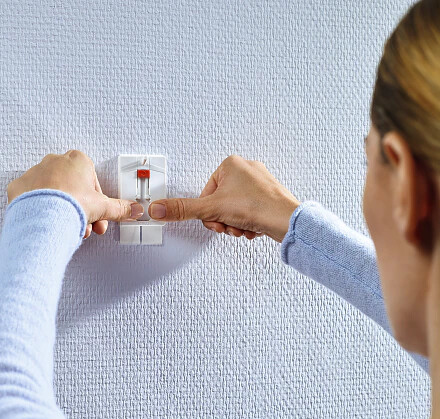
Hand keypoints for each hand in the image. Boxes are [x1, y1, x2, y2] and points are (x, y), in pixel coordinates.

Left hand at [7, 150, 143, 238]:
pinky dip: (39, 209)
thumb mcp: (103, 207)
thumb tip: (133, 209)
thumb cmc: (70, 204)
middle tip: (84, 226)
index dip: (96, 202)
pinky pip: (32, 198)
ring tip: (66, 229)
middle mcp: (55, 162)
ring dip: (61, 210)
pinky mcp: (19, 186)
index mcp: (77, 160)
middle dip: (79, 209)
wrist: (43, 215)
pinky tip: (46, 221)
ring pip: (52, 193)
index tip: (97, 215)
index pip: (91, 181)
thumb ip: (119, 208)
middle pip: (72, 188)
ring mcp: (35, 172)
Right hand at [147, 155, 300, 242]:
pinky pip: (249, 212)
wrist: (287, 221)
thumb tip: (157, 209)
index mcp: (230, 164)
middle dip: (223, 219)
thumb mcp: (211, 209)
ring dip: (235, 223)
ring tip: (244, 225)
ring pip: (234, 209)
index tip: (217, 217)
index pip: (205, 193)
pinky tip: (254, 226)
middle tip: (231, 223)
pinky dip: (248, 223)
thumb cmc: (258, 207)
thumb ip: (182, 210)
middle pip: (219, 203)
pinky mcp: (269, 196)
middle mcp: (246, 169)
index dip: (208, 212)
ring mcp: (260, 183)